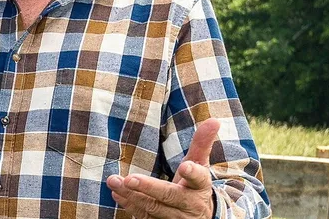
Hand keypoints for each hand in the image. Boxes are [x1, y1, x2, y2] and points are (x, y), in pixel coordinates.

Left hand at [105, 118, 220, 218]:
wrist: (199, 216)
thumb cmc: (194, 185)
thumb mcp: (200, 164)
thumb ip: (202, 143)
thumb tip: (214, 120)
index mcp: (200, 186)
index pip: (200, 179)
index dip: (193, 172)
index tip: (185, 166)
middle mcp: (190, 204)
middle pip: (170, 196)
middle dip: (149, 187)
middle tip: (130, 179)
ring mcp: (176, 217)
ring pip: (153, 208)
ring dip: (132, 195)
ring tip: (114, 182)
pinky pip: (145, 217)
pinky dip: (130, 206)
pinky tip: (118, 194)